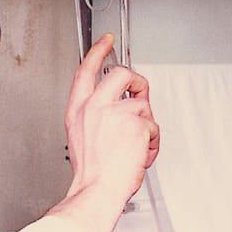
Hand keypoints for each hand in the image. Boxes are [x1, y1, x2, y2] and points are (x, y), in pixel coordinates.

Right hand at [50, 34, 159, 231]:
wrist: (97, 190)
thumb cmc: (92, 173)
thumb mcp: (82, 137)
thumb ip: (97, 117)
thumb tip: (119, 109)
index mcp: (78, 110)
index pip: (87, 70)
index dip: (98, 51)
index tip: (107, 41)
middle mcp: (95, 107)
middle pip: (122, 74)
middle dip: (137, 83)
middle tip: (140, 95)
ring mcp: (116, 113)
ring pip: (142, 106)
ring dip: (145, 127)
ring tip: (135, 147)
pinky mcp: (135, 122)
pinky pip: (153, 127)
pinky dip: (152, 143)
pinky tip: (140, 155)